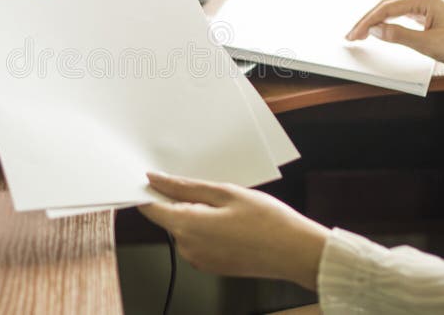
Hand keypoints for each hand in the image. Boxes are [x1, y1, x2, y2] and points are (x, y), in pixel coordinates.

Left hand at [138, 172, 328, 289]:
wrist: (295, 252)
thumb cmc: (267, 221)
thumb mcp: (225, 193)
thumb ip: (186, 187)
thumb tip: (157, 180)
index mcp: (187, 227)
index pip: (149, 208)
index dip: (148, 191)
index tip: (152, 178)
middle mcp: (187, 248)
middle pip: (168, 217)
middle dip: (180, 200)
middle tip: (210, 187)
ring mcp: (199, 260)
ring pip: (185, 228)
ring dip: (196, 214)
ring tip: (228, 206)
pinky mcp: (211, 266)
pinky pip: (198, 241)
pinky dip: (207, 228)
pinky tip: (231, 221)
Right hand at [345, 0, 443, 76]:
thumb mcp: (427, 44)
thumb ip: (398, 35)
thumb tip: (374, 30)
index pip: (387, 8)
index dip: (366, 22)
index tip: (353, 35)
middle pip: (387, 5)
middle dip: (367, 20)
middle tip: (351, 35)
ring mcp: (429, 3)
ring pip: (393, 9)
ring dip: (376, 21)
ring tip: (360, 34)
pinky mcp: (431, 13)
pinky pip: (403, 14)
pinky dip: (388, 22)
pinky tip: (380, 30)